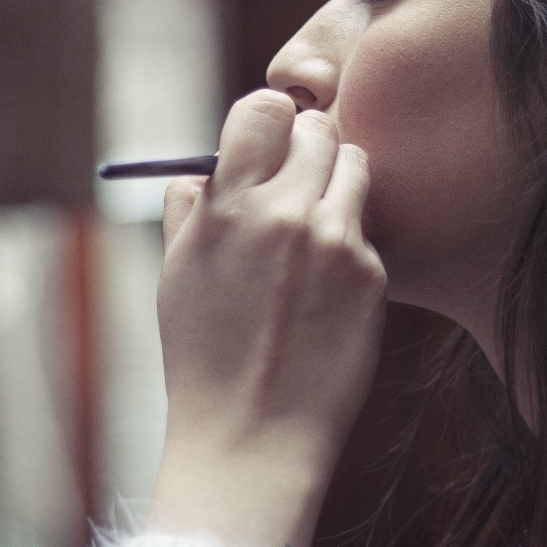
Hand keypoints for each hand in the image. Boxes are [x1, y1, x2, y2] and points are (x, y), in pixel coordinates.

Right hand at [147, 89, 387, 546]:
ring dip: (336, 182)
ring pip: (355, 166)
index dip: (266, 119)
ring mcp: (334, 242)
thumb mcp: (175, 276)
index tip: (266, 140)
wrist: (252, 437)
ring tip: (314, 226)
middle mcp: (284, 214)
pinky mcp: (371, 274)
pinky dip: (350, 240)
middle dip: (306, 145)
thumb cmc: (204, 358)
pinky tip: (326, 285)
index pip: (263, 109)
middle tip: (296, 178)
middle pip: (318, 128)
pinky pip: (366, 227)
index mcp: (227, 208)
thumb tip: (200, 170)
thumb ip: (188, 210)